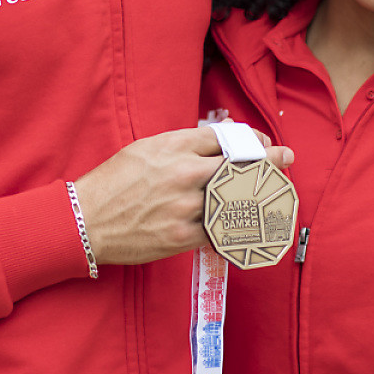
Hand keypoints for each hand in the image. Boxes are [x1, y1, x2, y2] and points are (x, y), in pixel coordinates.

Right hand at [72, 127, 293, 265]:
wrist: (87, 220)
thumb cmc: (113, 181)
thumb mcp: (145, 148)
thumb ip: (180, 144)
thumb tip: (212, 140)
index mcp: (173, 146)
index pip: (223, 137)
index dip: (248, 138)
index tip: (262, 142)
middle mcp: (184, 172)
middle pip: (238, 163)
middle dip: (267, 159)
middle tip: (286, 158)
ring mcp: (186, 206)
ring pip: (233, 198)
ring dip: (255, 195)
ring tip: (272, 193)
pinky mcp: (183, 236)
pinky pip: (219, 230)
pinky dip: (232, 226)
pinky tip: (245, 224)